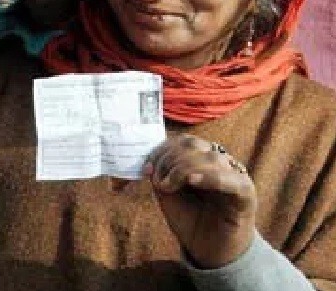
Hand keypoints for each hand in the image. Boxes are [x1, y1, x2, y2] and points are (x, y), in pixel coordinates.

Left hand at [145, 134, 256, 269]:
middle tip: (158, 181)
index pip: (183, 141)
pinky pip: (232, 180)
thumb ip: (160, 177)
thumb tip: (150, 164)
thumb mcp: (168, 196)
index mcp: (201, 160)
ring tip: (169, 187)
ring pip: (211, 157)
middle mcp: (220, 164)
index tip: (146, 167)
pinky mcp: (246, 194)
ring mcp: (235, 176)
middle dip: (169, 159)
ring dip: (182, 168)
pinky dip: (210, 176)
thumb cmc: (191, 221)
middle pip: (194, 145)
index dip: (162, 149)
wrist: (211, 251)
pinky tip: (192, 181)